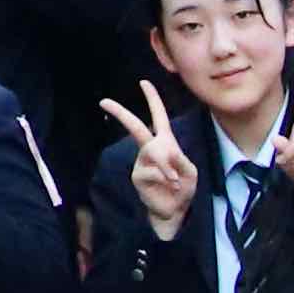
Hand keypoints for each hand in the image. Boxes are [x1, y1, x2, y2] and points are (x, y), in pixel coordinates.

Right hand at [102, 94, 196, 239]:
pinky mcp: (137, 175)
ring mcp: (142, 162)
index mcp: (165, 142)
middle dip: (120, 113)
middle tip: (103, 102)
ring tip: (176, 180)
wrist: (175, 210)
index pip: (158, 116)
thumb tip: (163, 154)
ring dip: (168, 165)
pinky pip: (153, 169)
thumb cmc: (184, 188)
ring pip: (154, 151)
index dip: (152, 99)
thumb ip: (180, 159)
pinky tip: (170, 185)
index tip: (143, 82)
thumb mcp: (190, 172)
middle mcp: (150, 149)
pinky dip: (166, 176)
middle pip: (135, 127)